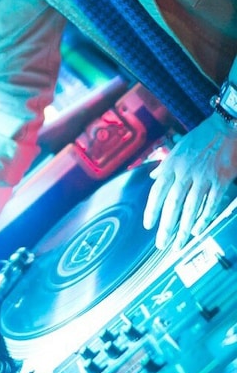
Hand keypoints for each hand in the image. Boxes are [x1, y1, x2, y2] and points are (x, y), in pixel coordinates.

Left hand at [143, 113, 236, 249]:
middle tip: (161, 243)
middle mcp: (184, 173)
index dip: (151, 210)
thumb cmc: (199, 140)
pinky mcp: (221, 180)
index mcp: (171, 166)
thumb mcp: (176, 150)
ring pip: (190, 207)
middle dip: (166, 225)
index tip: (148, 226)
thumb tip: (152, 177)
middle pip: (172, 203)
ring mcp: (203, 177)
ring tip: (177, 244)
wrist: (224, 128)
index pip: (157, 192)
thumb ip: (164, 167)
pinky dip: (204, 218)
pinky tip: (197, 231)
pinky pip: (211, 203)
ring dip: (183, 228)